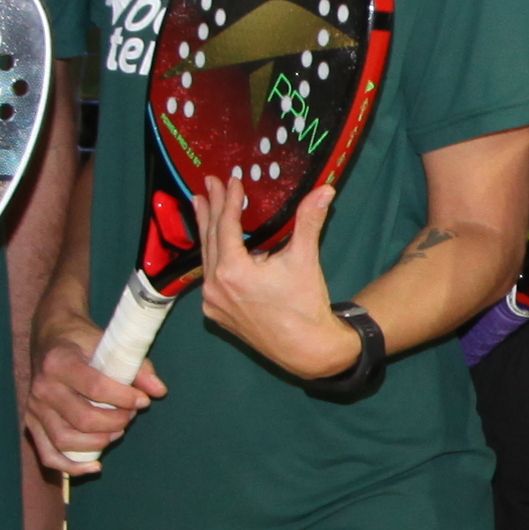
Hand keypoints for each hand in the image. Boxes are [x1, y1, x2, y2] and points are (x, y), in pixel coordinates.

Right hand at [25, 333, 157, 475]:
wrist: (50, 339)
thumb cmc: (82, 342)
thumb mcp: (108, 344)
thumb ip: (136, 367)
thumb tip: (158, 391)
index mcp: (59, 363)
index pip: (95, 388)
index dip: (124, 398)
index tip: (142, 400)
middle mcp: (42, 387)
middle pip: (82, 419)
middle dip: (115, 422)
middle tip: (130, 415)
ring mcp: (34, 409)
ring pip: (65, 441)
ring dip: (98, 443)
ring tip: (117, 431)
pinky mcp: (31, 424)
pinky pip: (49, 455)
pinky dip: (72, 467)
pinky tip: (95, 466)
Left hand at [198, 180, 352, 379]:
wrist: (306, 350)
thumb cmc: (304, 305)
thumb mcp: (305, 259)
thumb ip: (309, 221)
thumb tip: (326, 189)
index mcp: (232, 271)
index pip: (226, 226)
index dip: (229, 200)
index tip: (231, 180)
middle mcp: (214, 286)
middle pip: (210, 239)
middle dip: (210, 209)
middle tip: (208, 183)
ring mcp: (212, 302)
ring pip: (206, 258)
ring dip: (206, 230)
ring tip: (202, 205)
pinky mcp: (216, 314)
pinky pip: (209, 278)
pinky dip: (212, 257)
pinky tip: (215, 247)